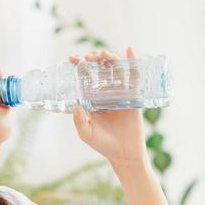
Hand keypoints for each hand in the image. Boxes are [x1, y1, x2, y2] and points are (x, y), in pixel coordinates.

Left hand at [69, 45, 147, 165]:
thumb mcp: (87, 134)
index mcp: (92, 99)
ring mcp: (120, 93)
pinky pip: (133, 77)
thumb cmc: (103, 145)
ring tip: (104, 54)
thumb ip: (79, 121)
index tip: (71, 58)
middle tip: (90, 57)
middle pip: (99, 70)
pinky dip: (132, 62)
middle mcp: (105, 94)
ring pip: (115, 70)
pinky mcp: (133, 96)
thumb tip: (75, 103)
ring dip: (109, 58)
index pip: (84, 78)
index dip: (78, 66)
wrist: (125, 155)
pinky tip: (129, 50)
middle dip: (94, 59)